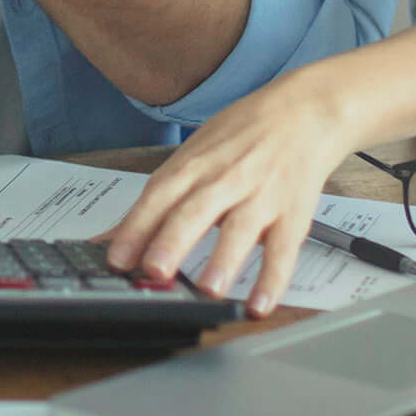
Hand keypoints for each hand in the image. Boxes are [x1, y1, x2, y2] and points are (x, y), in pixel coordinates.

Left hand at [101, 74, 354, 317]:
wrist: (304, 110)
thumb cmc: (243, 134)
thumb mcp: (195, 154)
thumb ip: (158, 199)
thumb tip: (111, 238)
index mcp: (194, 165)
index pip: (159, 195)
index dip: (136, 226)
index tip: (116, 258)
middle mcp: (224, 179)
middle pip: (194, 211)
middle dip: (172, 241)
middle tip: (154, 270)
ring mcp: (261, 195)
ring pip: (240, 229)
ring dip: (223, 260)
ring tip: (208, 289)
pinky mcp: (293, 212)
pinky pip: (283, 249)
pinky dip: (272, 279)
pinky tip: (259, 304)